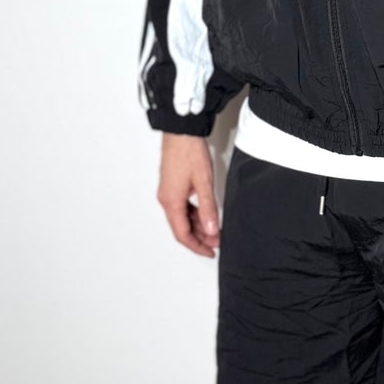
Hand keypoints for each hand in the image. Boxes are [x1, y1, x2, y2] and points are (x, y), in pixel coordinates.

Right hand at [157, 134, 220, 256]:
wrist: (181, 132)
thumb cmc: (189, 153)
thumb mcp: (204, 183)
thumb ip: (208, 208)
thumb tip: (211, 230)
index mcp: (171, 202)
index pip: (182, 234)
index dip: (197, 246)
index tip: (210, 252)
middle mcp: (166, 199)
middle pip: (181, 228)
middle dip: (199, 237)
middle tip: (217, 241)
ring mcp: (168, 192)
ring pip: (182, 217)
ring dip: (198, 225)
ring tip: (215, 229)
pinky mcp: (172, 185)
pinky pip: (182, 207)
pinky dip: (194, 214)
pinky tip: (206, 214)